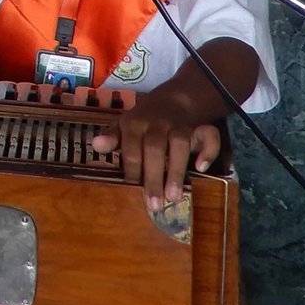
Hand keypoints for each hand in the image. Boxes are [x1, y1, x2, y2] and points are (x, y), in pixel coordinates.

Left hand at [92, 93, 221, 209]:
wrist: (171, 100)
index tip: (131, 192)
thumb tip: (95, 145)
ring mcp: (178, 125)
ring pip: (179, 144)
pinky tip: (201, 167)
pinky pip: (208, 136)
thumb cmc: (142, 121)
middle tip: (154, 204)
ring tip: (174, 197)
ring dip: (176, 170)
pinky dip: (208, 150)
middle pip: (154, 148)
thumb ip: (111, 138)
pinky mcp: (198, 127)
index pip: (131, 148)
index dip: (132, 170)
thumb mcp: (123, 126)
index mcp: (134, 124)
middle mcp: (156, 123)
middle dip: (154, 176)